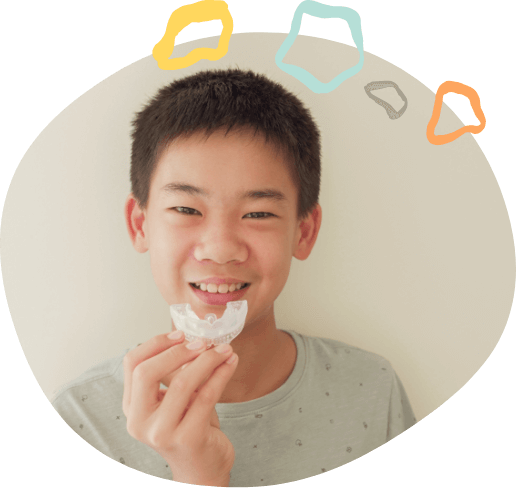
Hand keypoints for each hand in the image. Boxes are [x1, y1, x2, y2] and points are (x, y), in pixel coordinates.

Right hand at [123, 331, 238, 485]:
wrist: (202, 471)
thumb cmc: (189, 428)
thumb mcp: (175, 399)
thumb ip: (175, 372)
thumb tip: (194, 337)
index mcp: (132, 407)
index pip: (132, 364)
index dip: (156, 344)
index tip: (180, 334)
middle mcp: (140, 422)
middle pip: (147, 372)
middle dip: (178, 351)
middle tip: (203, 342)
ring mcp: (161, 433)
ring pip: (182, 383)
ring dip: (207, 360)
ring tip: (224, 349)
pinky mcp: (188, 438)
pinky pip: (206, 396)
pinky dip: (221, 374)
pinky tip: (231, 363)